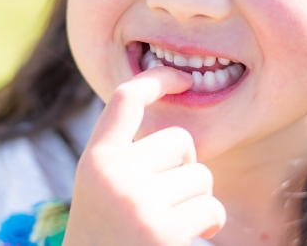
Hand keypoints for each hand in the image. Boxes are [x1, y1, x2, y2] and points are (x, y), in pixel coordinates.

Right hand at [63, 67, 225, 245]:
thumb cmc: (104, 236)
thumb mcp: (101, 191)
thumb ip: (126, 158)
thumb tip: (180, 136)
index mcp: (94, 160)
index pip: (125, 99)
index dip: (156, 79)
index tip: (181, 77)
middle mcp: (113, 175)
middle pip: (180, 140)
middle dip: (184, 165)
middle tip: (164, 198)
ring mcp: (138, 204)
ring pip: (201, 176)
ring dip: (196, 200)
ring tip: (167, 225)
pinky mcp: (165, 234)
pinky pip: (211, 209)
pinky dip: (207, 225)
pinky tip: (179, 242)